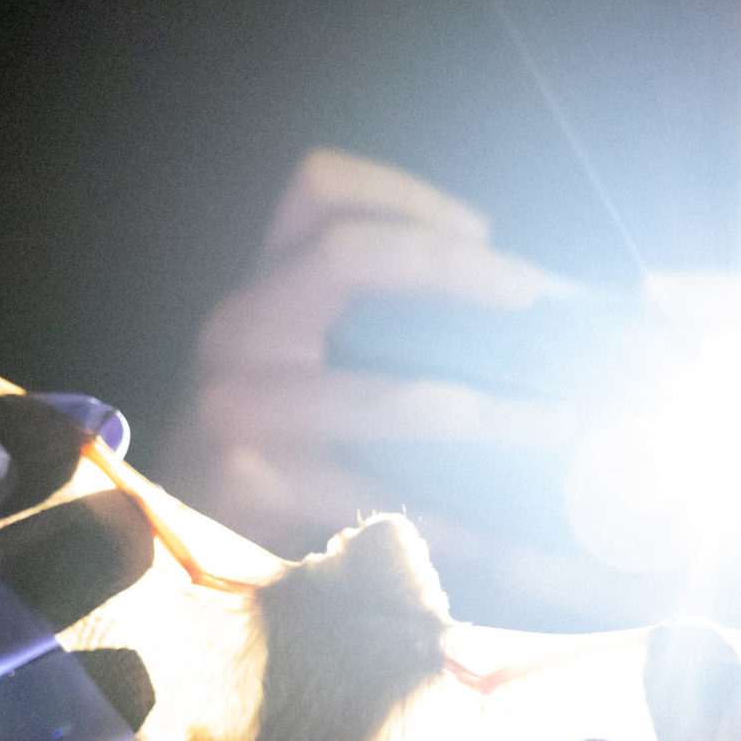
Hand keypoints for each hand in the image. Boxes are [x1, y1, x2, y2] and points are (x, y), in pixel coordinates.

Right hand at [171, 148, 567, 553]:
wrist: (180, 552)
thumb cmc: (282, 446)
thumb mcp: (308, 362)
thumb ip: (391, 323)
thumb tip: (555, 311)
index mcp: (264, 286)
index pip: (319, 189)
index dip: (410, 195)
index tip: (489, 234)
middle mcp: (238, 330)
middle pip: (343, 252)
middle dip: (457, 271)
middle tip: (542, 305)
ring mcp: (237, 412)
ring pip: (383, 395)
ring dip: (490, 412)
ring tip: (560, 425)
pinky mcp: (252, 494)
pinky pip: (383, 502)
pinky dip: (463, 524)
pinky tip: (518, 541)